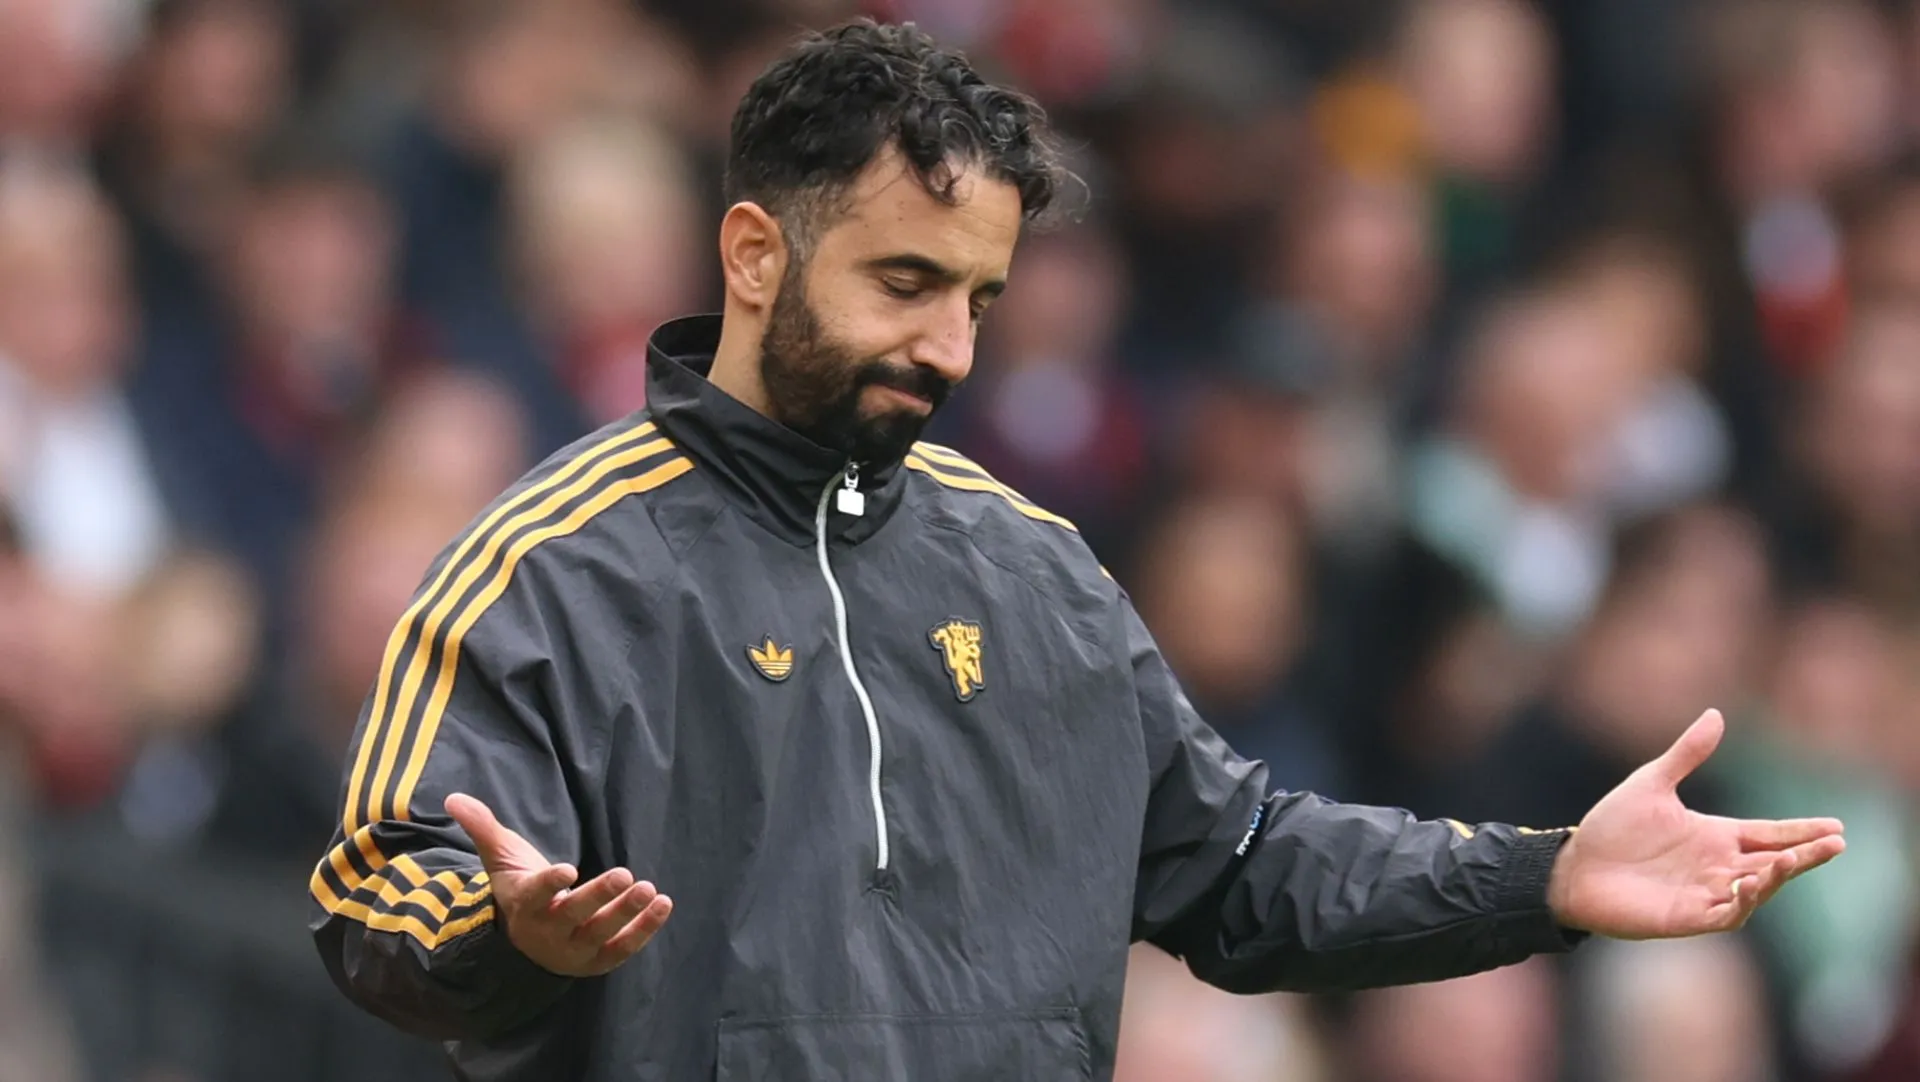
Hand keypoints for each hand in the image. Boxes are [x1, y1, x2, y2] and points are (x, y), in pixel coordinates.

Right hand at [445, 793, 672, 976]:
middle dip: (599, 896)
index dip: (550, 884)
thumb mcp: (502, 858)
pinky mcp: (597, 961)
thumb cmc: (520, 889)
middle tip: (626, 874)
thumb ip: (483, 827)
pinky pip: (622, 948)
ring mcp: (573, 950)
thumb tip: (454, 797)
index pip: (535, 895)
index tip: (567, 869)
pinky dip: (644, 929)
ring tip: (650, 889)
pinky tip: (663, 905)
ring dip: (626, 912)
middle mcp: (547, 932)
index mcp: (524, 905)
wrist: (529, 939)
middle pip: (573, 915)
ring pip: (601, 933)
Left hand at [1546, 709, 1845, 938]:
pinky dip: (1744, 900)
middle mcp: (1717, 866)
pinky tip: (1750, 881)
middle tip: (1837, 843)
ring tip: (1794, 858)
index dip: (1801, 831)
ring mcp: (1706, 893)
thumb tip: (1716, 714)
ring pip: (1758, 888)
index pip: (1769, 833)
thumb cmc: (1610, 828)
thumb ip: (1686, 753)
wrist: (1571, 868)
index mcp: (1714, 836)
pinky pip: (1728, 913)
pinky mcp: (1689, 916)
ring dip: (1778, 876)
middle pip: (1775, 861)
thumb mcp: (1651, 783)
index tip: (1836, 825)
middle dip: (1806, 854)